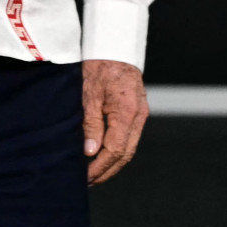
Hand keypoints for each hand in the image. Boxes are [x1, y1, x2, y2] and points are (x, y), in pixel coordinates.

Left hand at [82, 59, 148, 184]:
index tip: (86, 176)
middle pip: (126, 153)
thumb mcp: (89, 93)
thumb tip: (90, 152)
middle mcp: (138, 116)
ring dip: (112, 163)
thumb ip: (90, 123)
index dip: (101, 166)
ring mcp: (140, 114)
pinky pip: (128, 137)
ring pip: (129, 147)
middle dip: (107, 170)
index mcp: (127, 111)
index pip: (116, 149)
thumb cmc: (98, 65)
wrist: (114, 45)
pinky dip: (116, 150)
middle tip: (88, 182)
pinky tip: (102, 155)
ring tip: (93, 174)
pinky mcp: (137, 111)